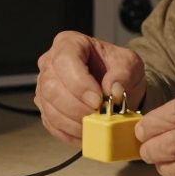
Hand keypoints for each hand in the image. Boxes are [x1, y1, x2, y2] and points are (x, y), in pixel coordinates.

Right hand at [34, 31, 146, 146]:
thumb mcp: (130, 63)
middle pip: (52, 87)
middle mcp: (50, 62)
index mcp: (69, 43)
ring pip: (49, 107)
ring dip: (73, 122)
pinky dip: (69, 132)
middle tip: (99, 116)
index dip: (79, 83)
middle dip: (77, 107)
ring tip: (96, 126)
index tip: (98, 100)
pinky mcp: (46, 107)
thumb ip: (124, 73)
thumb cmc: (118, 69)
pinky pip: (51, 123)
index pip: (65, 60)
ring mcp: (44, 86)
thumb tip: (113, 89)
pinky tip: (87, 132)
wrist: (114, 85)